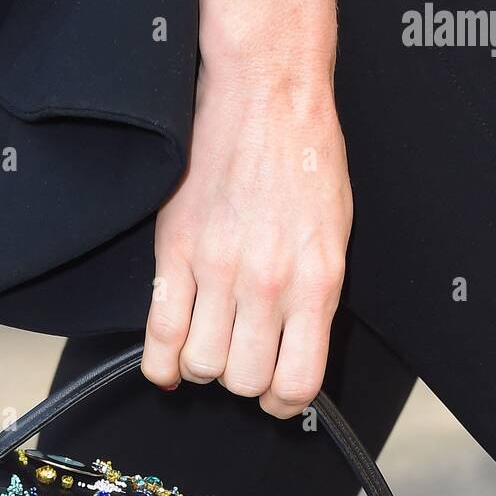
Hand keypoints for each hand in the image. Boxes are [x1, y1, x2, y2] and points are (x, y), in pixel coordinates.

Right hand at [143, 66, 352, 418]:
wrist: (267, 93)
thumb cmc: (306, 158)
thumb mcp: (335, 234)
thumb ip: (316, 296)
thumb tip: (295, 349)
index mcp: (316, 281)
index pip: (297, 382)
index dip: (284, 403)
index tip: (276, 395)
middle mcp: (268, 283)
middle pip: (245, 381)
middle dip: (243, 381)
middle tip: (242, 360)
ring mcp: (219, 269)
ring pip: (202, 364)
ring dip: (203, 366)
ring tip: (209, 343)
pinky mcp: (177, 251)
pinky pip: (161, 332)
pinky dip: (160, 361)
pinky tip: (167, 364)